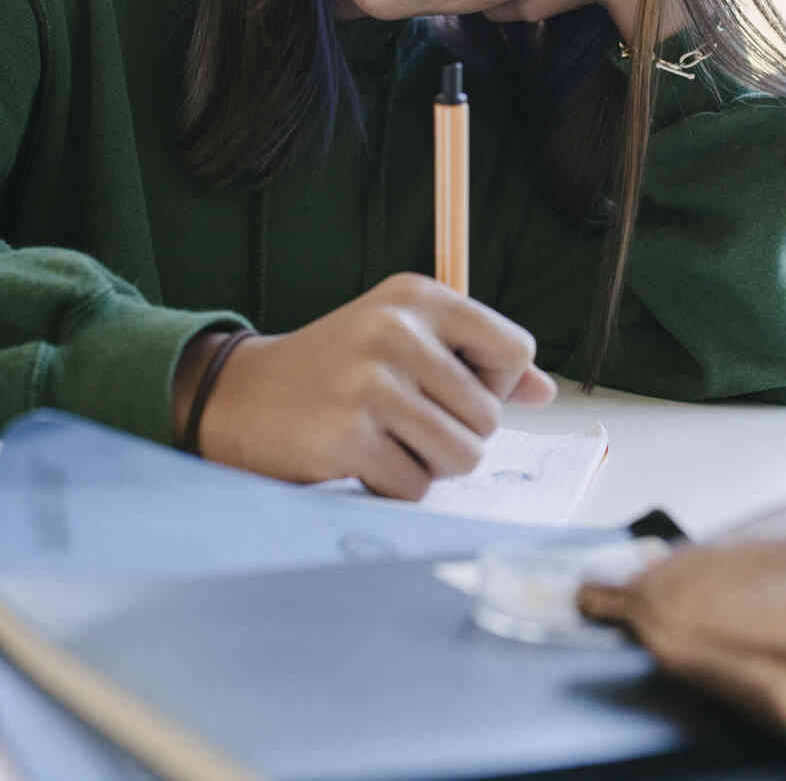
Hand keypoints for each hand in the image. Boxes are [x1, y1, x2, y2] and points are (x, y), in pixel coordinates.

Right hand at [187, 273, 557, 498]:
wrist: (240, 396)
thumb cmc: (339, 370)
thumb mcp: (406, 340)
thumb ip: (478, 360)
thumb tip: (545, 392)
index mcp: (418, 296)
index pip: (516, 350)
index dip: (495, 384)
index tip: (449, 384)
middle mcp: (396, 330)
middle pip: (490, 417)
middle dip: (456, 434)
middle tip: (402, 419)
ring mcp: (370, 383)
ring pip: (462, 458)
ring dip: (429, 466)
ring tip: (385, 440)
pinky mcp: (347, 437)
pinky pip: (415, 489)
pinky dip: (392, 487)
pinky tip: (357, 459)